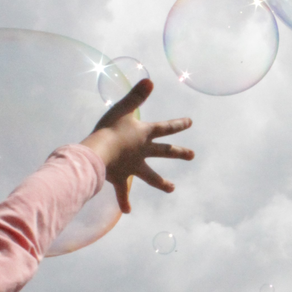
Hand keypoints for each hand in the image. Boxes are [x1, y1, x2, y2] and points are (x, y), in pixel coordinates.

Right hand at [81, 79, 193, 212]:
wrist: (98, 153)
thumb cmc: (108, 129)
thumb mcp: (123, 109)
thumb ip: (136, 95)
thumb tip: (150, 80)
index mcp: (145, 135)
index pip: (166, 128)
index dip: (178, 124)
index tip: (190, 122)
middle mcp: (142, 151)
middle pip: (165, 152)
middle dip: (179, 153)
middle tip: (192, 155)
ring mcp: (133, 166)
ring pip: (151, 176)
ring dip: (162, 183)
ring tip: (173, 188)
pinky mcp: (120, 178)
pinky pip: (122, 192)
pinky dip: (124, 201)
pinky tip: (128, 211)